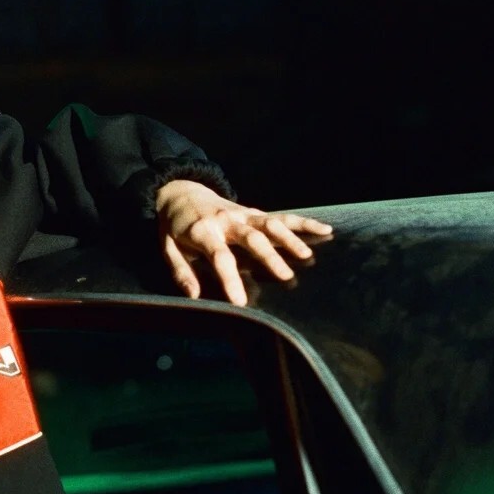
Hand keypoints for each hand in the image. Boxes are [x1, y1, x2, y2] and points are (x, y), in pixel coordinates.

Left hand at [155, 179, 332, 305]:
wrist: (180, 192)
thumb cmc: (174, 226)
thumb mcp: (168, 248)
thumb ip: (181, 272)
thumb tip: (193, 296)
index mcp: (203, 231)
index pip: (219, 257)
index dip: (230, 279)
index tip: (241, 301)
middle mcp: (227, 220)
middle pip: (252, 238)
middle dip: (269, 256)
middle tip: (285, 277)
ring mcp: (243, 214)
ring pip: (271, 224)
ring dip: (290, 238)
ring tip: (307, 255)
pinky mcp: (254, 212)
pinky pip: (282, 217)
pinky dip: (304, 222)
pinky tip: (325, 230)